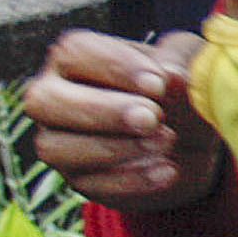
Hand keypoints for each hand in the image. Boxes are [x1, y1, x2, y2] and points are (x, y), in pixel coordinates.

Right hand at [23, 30, 216, 212]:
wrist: (193, 138)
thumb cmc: (179, 87)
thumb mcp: (190, 64)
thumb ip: (181, 63)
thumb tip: (171, 75)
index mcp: (75, 57)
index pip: (73, 52)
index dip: (113, 67)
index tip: (158, 84)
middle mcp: (53, 96)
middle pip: (44, 100)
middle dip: (101, 110)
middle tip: (152, 118)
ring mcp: (58, 140)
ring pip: (54, 147)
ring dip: (113, 148)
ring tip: (166, 141)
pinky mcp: (77, 178)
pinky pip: (87, 184)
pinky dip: (131, 180)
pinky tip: (169, 170)